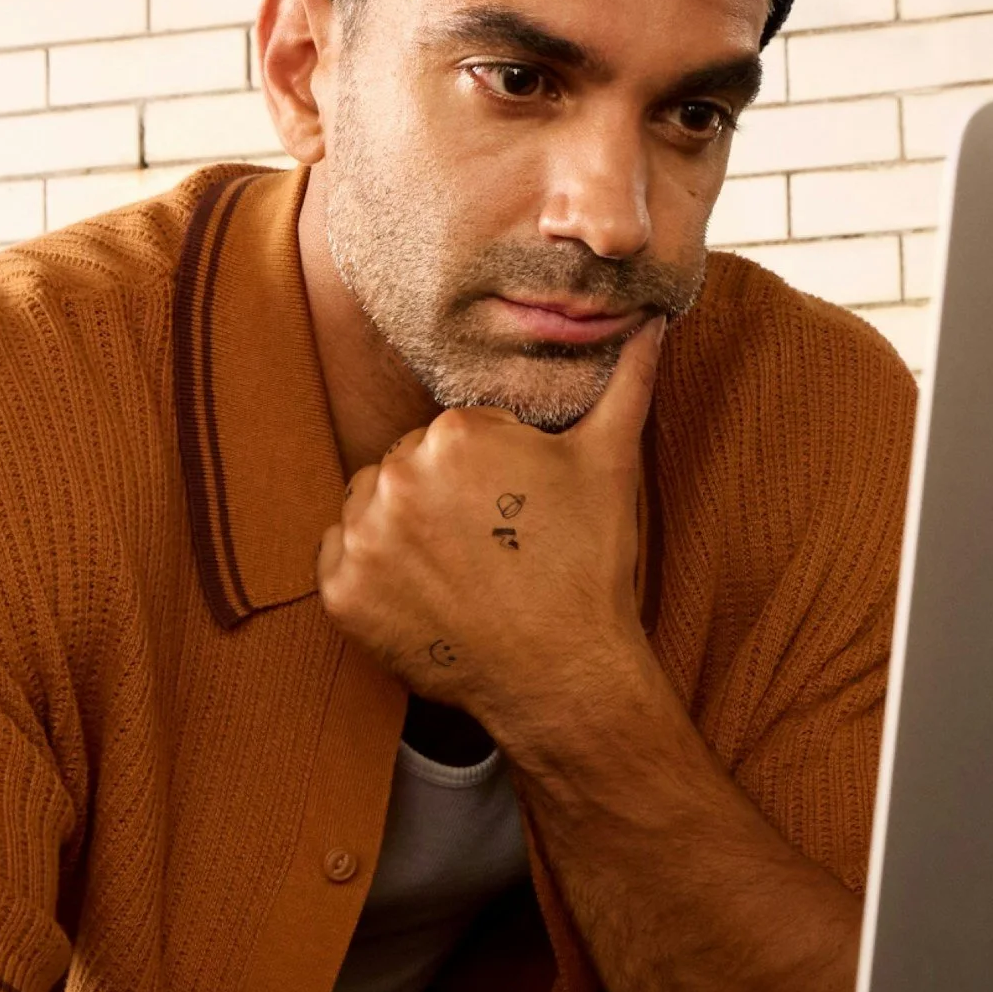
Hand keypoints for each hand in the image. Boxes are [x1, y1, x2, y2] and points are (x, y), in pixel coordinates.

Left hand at [315, 322, 661, 746]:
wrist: (564, 673)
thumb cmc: (589, 565)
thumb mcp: (611, 463)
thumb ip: (625, 380)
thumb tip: (652, 318)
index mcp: (454, 433)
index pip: (450, 434)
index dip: (488, 473)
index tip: (516, 512)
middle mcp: (396, 476)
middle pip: (405, 469)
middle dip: (440, 501)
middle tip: (490, 547)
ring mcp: (362, 539)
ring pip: (369, 512)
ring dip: (401, 535)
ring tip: (459, 572)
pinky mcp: (341, 593)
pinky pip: (340, 564)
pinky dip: (372, 579)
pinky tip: (424, 597)